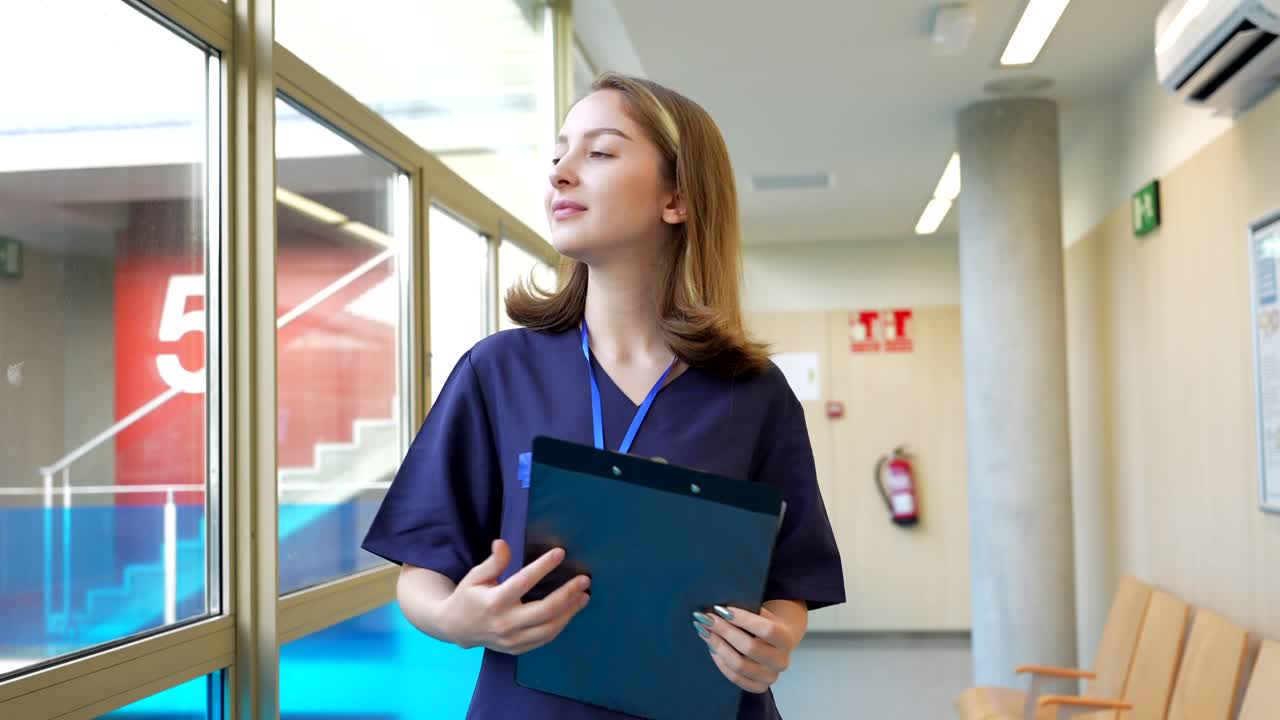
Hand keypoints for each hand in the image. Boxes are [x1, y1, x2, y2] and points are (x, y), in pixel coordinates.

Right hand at [439, 539, 590, 654]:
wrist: (455, 628)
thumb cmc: (468, 597)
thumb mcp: (475, 576)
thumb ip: (493, 562)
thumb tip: (502, 543)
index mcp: (493, 602)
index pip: (523, 582)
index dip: (543, 566)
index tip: (560, 553)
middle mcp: (505, 623)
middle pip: (544, 610)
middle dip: (568, 594)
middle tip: (584, 579)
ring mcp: (512, 639)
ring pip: (549, 628)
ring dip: (570, 612)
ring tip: (584, 596)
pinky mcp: (517, 648)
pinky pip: (545, 638)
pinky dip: (561, 624)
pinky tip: (570, 611)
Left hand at [693, 605, 798, 693]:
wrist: (777, 644)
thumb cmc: (764, 624)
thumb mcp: (763, 614)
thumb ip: (747, 611)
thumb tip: (719, 610)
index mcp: (786, 639)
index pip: (767, 630)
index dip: (744, 619)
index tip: (722, 609)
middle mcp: (781, 661)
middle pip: (750, 647)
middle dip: (724, 631)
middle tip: (706, 618)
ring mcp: (770, 677)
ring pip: (739, 665)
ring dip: (718, 646)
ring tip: (704, 631)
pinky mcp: (759, 687)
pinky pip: (734, 677)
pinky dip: (720, 662)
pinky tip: (711, 647)